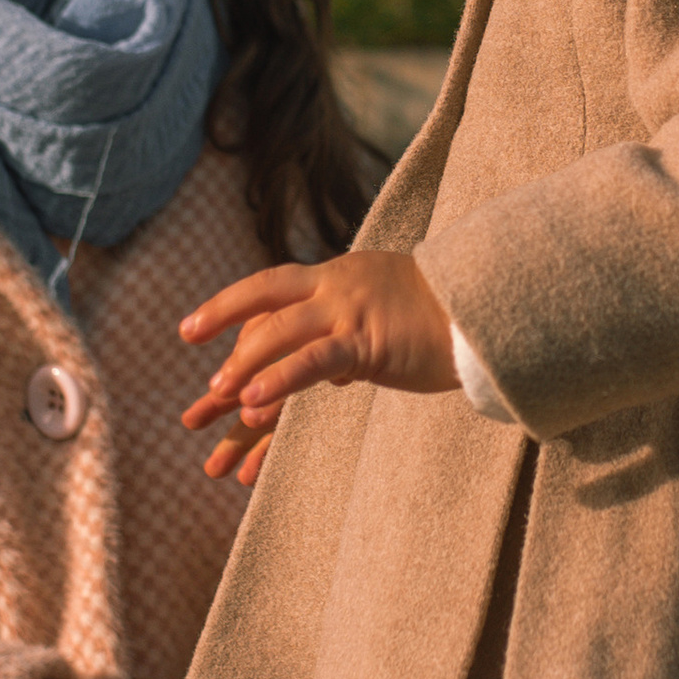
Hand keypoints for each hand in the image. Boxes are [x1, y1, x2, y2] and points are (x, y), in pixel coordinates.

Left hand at [180, 251, 458, 483]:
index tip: (202, 323)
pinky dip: (278, 379)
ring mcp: (351, 311)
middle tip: (188, 334)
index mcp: (341, 275)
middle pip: (265, 295)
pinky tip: (251, 402)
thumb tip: (334, 369)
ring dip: (244, 363)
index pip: (276, 285)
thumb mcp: (389, 315)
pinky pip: (312, 360)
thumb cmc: (447, 320)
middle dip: (221, 313)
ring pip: (280, 332)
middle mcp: (339, 284)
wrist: (491, 312)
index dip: (236, 303)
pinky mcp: (368, 341)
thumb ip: (353, 337)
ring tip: (216, 393)